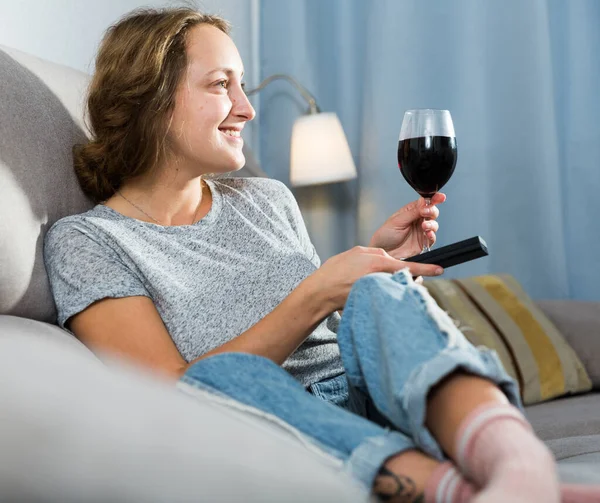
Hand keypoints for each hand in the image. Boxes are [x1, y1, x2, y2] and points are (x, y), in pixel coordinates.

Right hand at [305, 246, 442, 311]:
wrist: (322, 291)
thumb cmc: (337, 270)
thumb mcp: (358, 252)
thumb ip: (378, 252)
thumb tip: (390, 257)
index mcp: (379, 263)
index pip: (410, 267)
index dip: (427, 269)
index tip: (441, 269)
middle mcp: (381, 278)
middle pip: (403, 278)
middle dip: (404, 276)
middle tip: (394, 275)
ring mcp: (378, 291)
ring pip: (394, 285)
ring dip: (390, 283)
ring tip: (371, 281)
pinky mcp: (373, 300)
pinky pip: (384, 293)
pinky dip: (381, 290)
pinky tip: (368, 289)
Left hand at [368, 193, 445, 259]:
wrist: (382, 252)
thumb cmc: (385, 236)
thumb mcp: (397, 221)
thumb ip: (412, 212)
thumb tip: (424, 202)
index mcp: (410, 211)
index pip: (424, 202)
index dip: (434, 198)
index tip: (440, 197)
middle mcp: (417, 220)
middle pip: (432, 212)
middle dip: (432, 211)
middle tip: (426, 213)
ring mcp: (421, 232)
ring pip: (434, 224)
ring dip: (431, 224)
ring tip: (424, 226)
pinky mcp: (423, 243)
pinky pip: (432, 238)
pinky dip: (432, 235)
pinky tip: (427, 234)